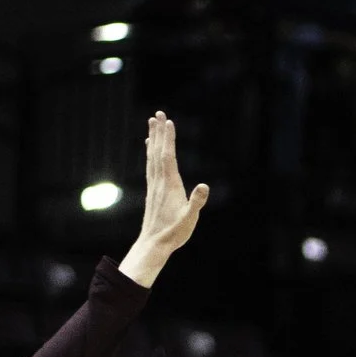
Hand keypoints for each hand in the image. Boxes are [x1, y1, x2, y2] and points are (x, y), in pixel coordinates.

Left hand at [120, 113, 209, 284]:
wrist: (154, 243)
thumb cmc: (174, 232)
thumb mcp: (190, 219)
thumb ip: (197, 202)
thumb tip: (204, 186)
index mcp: (169, 185)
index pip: (167, 157)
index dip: (168, 139)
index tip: (168, 122)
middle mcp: (159, 181)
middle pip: (157, 152)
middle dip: (158, 132)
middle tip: (158, 114)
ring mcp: (154, 185)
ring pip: (152, 156)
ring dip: (153, 139)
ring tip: (152, 124)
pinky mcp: (153, 190)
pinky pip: (151, 165)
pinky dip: (151, 152)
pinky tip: (150, 148)